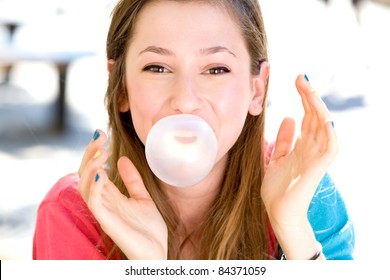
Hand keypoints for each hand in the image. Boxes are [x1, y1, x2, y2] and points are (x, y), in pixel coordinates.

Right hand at [78, 130, 167, 258]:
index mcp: (111, 195)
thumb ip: (132, 180)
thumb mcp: (143, 197)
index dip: (95, 152)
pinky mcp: (108, 222)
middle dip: (90, 154)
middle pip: (86, 174)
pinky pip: (94, 203)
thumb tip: (121, 159)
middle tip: (99, 136)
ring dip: (91, 167)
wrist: (157, 252)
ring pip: (85, 186)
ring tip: (101, 151)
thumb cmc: (149, 229)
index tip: (101, 134)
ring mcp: (104, 212)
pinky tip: (101, 173)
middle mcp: (104, 201)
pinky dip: (94, 187)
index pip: (94, 170)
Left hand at [261, 74, 337, 231]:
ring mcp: (316, 158)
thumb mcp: (276, 157)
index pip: (307, 116)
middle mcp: (312, 149)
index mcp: (303, 145)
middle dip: (308, 96)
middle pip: (314, 117)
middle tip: (301, 77)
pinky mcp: (317, 168)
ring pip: (322, 127)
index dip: (303, 98)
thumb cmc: (277, 188)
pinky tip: (323, 117)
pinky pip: (329, 148)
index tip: (297, 81)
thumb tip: (288, 117)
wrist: (278, 211)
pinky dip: (329, 133)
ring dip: (317, 107)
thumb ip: (283, 140)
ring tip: (308, 88)